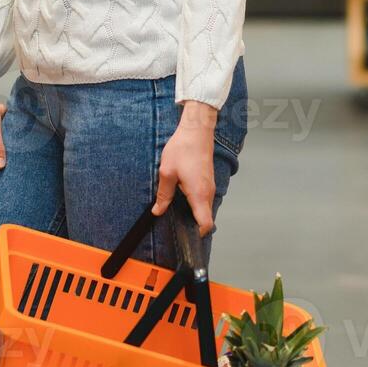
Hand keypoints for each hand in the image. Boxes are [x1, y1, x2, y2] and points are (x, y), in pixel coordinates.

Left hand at [153, 102, 218, 235]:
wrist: (196, 130)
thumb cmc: (183, 148)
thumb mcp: (167, 172)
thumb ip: (163, 194)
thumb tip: (158, 211)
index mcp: (198, 194)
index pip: (206, 224)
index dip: (197, 234)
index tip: (184, 236)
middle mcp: (208, 193)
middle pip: (205, 218)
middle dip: (192, 224)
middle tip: (174, 224)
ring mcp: (210, 186)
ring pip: (204, 208)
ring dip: (193, 212)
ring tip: (175, 209)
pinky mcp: (208, 180)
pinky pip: (203, 198)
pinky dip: (195, 202)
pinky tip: (181, 195)